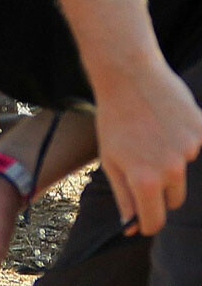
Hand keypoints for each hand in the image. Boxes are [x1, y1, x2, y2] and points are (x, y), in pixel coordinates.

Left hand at [94, 63, 201, 235]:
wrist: (128, 76)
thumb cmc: (114, 120)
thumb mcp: (110, 161)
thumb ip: (123, 196)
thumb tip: (132, 226)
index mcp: (146, 180)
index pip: (155, 220)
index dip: (148, 224)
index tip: (144, 222)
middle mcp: (172, 169)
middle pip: (174, 199)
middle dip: (159, 192)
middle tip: (141, 166)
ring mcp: (190, 149)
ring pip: (183, 171)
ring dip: (170, 162)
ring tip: (149, 135)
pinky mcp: (201, 131)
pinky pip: (193, 146)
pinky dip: (180, 139)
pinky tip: (164, 121)